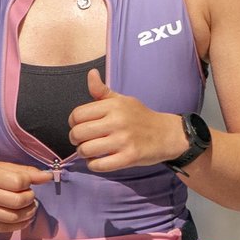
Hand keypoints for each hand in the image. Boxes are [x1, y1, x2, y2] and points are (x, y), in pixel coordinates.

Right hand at [0, 153, 48, 239]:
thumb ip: (24, 171)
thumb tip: (48, 177)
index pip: (17, 182)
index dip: (29, 184)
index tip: (27, 183)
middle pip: (17, 202)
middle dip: (30, 200)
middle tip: (30, 197)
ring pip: (12, 218)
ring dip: (27, 214)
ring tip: (28, 207)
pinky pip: (3, 229)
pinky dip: (18, 225)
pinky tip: (22, 218)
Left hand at [67, 71, 182, 174]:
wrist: (166, 134)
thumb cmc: (140, 117)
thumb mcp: (122, 100)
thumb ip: (102, 91)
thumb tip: (91, 74)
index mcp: (113, 106)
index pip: (78, 114)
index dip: (73, 122)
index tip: (79, 126)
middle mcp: (117, 121)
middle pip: (78, 133)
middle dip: (75, 140)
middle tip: (82, 141)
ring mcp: (123, 140)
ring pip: (86, 150)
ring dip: (83, 153)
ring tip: (89, 151)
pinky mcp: (129, 157)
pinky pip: (99, 165)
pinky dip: (93, 165)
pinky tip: (98, 160)